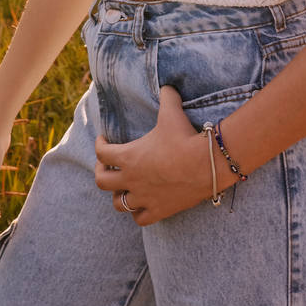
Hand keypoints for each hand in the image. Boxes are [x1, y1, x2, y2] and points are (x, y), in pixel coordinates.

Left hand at [94, 87, 226, 224]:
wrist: (206, 164)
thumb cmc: (185, 137)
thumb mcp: (172, 112)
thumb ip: (166, 97)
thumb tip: (167, 86)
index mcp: (128, 157)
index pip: (102, 153)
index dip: (99, 145)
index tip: (103, 139)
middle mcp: (131, 179)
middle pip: (102, 182)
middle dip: (101, 173)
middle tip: (106, 167)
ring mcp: (144, 197)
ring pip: (119, 204)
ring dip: (118, 196)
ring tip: (122, 189)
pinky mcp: (160, 210)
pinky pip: (141, 219)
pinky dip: (138, 213)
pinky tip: (141, 207)